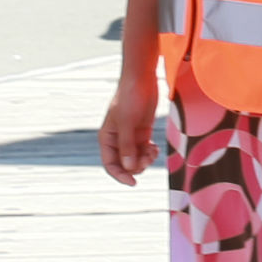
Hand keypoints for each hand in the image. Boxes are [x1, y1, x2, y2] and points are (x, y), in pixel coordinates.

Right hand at [98, 70, 160, 185]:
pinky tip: (154, 149)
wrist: (142, 79)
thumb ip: (127, 145)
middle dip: (136, 165)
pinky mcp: (142, 131)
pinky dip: (149, 152)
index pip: (110, 164)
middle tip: (147, 158)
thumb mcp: (127, 122)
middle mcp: (117, 139)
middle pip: (124, 163)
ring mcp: (130, 136)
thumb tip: (128, 167)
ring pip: (136, 158)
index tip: (133, 182)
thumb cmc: (130, 98)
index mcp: (107, 138)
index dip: (120, 175)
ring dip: (144, 159)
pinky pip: (144, 149)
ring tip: (152, 152)